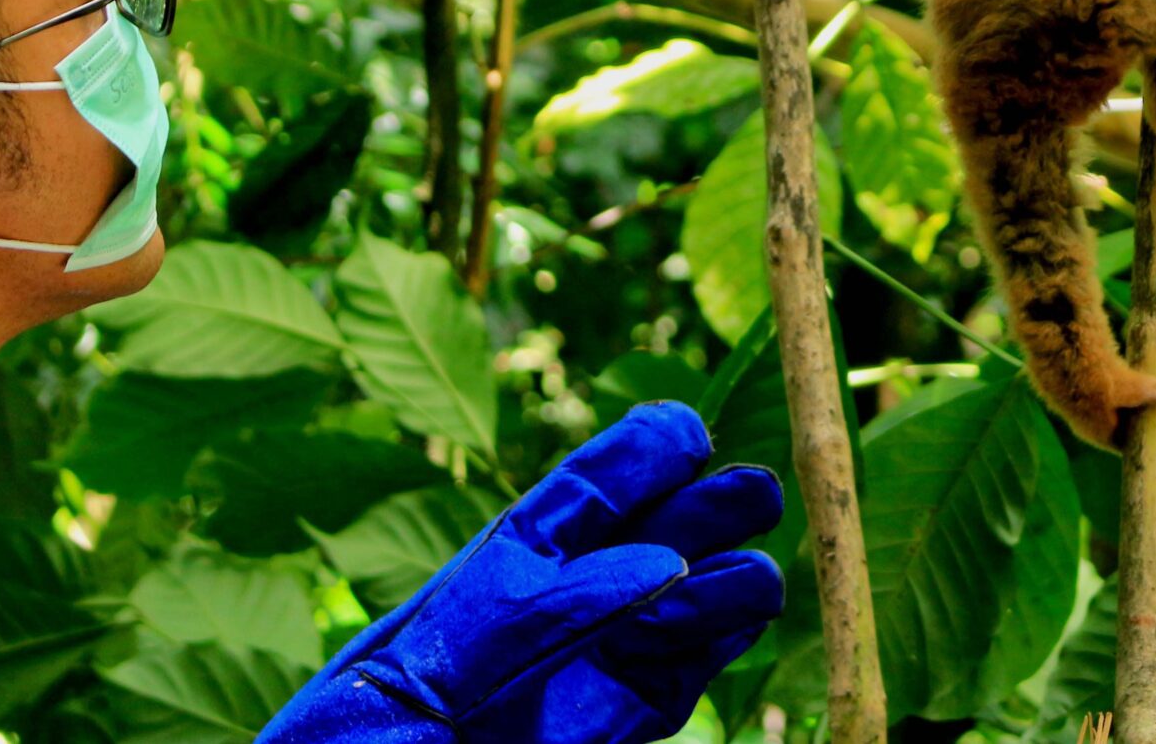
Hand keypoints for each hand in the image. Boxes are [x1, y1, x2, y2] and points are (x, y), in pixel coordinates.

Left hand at [256, 402, 784, 743]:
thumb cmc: (403, 713)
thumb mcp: (461, 652)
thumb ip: (563, 606)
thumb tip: (670, 564)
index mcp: (535, 536)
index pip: (614, 468)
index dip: (659, 444)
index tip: (689, 442)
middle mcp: (593, 577)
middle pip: (686, 513)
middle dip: (726, 499)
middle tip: (752, 498)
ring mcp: (627, 638)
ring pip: (718, 582)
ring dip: (733, 578)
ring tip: (712, 599)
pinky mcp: (648, 700)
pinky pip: (712, 653)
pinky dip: (726, 637)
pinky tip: (711, 635)